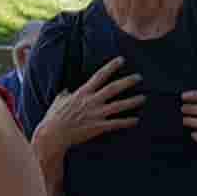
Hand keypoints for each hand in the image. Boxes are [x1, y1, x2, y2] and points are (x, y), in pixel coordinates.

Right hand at [29, 67, 143, 160]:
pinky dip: (127, 122)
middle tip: (139, 77)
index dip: (111, 67)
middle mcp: (91, 101)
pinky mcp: (98, 127)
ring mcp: (96, 114)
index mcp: (82, 93)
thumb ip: (65, 94)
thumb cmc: (54, 118)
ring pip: (118, 106)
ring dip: (132, 101)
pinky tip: (136, 120)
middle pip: (113, 88)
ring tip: (143, 98)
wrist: (53, 135)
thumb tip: (67, 91)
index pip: (99, 76)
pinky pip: (116, 123)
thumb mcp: (58, 101)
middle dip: (127, 82)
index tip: (122, 60)